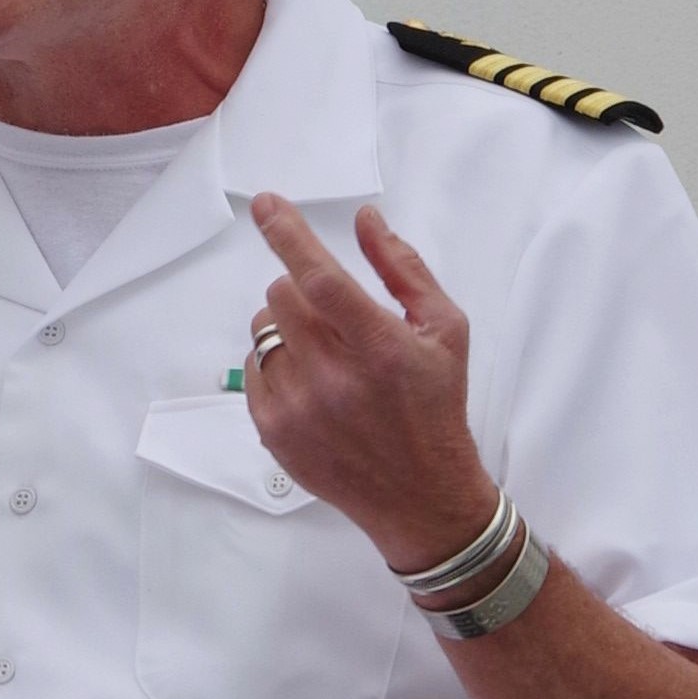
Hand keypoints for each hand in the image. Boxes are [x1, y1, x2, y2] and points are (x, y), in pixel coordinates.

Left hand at [241, 195, 501, 573]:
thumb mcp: (444, 330)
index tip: (265, 203)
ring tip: (327, 356)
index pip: (320, 278)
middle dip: (302, 291)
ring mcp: (299, 409)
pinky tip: (313, 385)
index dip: (289, 235)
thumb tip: (365, 220)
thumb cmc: (436, 405)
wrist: (420, 495)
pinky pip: (253, 368)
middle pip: (282, 296)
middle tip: (332, 317)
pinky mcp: (274, 432)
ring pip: (263, 331)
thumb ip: (403, 269)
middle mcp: (334, 380)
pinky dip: (277, 364)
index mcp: (380, 347)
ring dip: (288, 329)